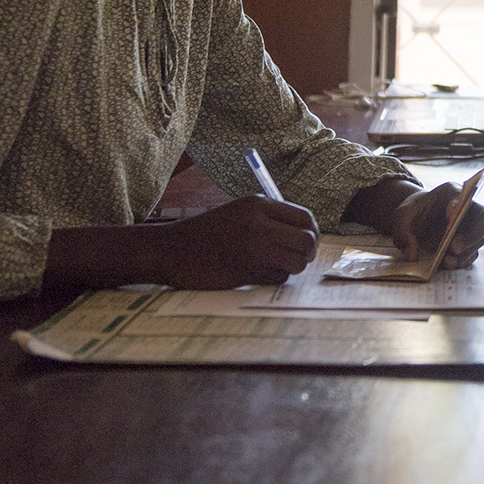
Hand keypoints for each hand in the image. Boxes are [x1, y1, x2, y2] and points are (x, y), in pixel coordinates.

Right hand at [155, 194, 319, 288]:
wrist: (172, 250)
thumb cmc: (207, 233)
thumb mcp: (239, 212)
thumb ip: (270, 219)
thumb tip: (307, 233)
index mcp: (258, 205)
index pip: (305, 218)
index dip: (312, 233)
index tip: (306, 242)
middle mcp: (258, 224)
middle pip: (307, 241)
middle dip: (307, 253)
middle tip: (297, 258)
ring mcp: (252, 249)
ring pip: (296, 262)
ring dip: (293, 267)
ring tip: (278, 266)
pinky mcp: (244, 272)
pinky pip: (277, 277)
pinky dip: (274, 278)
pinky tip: (258, 274)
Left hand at [392, 182, 483, 269]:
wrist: (416, 220)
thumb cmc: (412, 213)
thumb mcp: (401, 218)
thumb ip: (403, 233)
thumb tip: (412, 255)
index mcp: (452, 192)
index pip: (465, 195)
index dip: (461, 206)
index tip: (450, 216)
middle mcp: (468, 208)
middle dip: (472, 235)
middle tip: (454, 247)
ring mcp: (470, 228)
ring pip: (480, 239)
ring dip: (467, 251)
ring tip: (449, 261)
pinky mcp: (467, 245)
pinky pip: (472, 253)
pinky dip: (463, 261)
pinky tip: (451, 264)